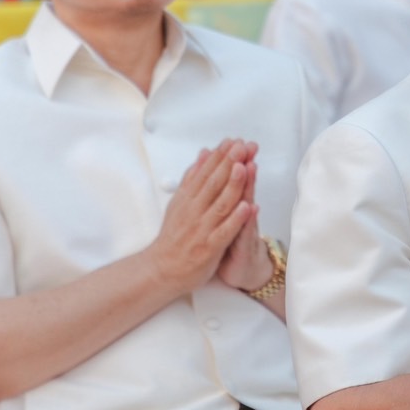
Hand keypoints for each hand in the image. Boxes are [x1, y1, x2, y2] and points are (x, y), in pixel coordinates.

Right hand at [144, 139, 254, 294]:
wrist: (162, 268)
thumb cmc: (173, 236)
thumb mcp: (180, 202)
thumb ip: (193, 178)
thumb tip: (204, 154)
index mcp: (188, 198)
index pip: (205, 172)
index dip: (220, 156)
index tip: (233, 140)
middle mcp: (194, 210)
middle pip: (213, 183)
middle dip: (229, 163)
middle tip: (242, 145)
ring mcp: (202, 228)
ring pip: (220, 203)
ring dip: (233, 185)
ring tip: (245, 167)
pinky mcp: (209, 247)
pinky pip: (224, 231)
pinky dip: (236, 219)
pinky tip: (248, 207)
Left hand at [216, 145, 275, 291]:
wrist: (245, 271)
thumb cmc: (233, 242)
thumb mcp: (226, 215)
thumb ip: (225, 193)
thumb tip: (223, 170)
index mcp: (231, 206)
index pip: (233, 180)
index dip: (234, 160)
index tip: (235, 141)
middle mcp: (242, 214)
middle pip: (243, 186)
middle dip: (244, 165)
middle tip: (247, 146)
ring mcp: (245, 229)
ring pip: (247, 205)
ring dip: (248, 186)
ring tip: (249, 167)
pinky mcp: (245, 247)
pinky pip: (246, 233)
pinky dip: (248, 220)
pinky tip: (252, 207)